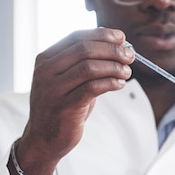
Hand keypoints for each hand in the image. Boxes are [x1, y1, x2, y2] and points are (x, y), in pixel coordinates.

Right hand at [16, 28, 134, 174]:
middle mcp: (46, 72)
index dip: (101, 35)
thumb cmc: (61, 107)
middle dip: (112, 50)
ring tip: (126, 72)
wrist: (44, 139)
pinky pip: (92, 88)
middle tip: (130, 56)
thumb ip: (85, 64)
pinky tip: (119, 84)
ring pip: (89, 67)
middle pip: (84, 49)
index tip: (121, 38)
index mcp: (45, 59)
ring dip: (114, 67)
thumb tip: (117, 46)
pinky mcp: (64, 107)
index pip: (76, 37)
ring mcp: (53, 89)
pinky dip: (110, 83)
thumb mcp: (68, 80)